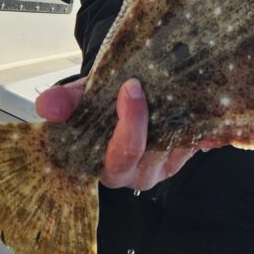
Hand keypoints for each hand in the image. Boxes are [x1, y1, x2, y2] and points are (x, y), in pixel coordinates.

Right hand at [35, 77, 219, 190]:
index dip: (129, 124)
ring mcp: (164, 165)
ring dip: (178, 114)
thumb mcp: (81, 97)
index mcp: (105, 166)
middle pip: (148, 153)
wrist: (124, 96)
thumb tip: (46, 105)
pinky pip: (196, 140)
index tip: (130, 86)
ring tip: (179, 80)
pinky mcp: (184, 154)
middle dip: (149, 117)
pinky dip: (201, 123)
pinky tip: (207, 101)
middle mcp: (136, 173)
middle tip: (147, 82)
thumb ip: (64, 101)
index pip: (120, 155)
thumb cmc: (100, 102)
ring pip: (175, 144)